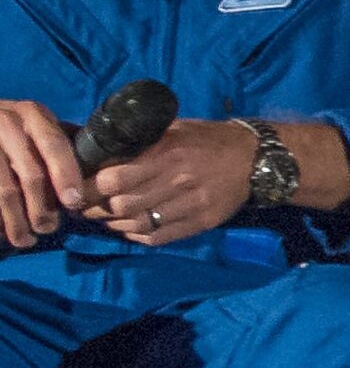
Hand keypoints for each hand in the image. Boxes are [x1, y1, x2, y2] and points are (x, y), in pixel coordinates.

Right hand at [0, 100, 86, 247]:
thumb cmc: (18, 129)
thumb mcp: (40, 125)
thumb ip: (66, 143)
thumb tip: (108, 168)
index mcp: (33, 115)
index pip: (55, 145)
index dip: (66, 176)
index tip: (74, 203)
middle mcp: (7, 123)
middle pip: (31, 174)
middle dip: (42, 208)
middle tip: (49, 228)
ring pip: (5, 191)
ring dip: (17, 220)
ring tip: (25, 239)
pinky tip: (3, 232)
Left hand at [82, 120, 257, 246]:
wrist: (254, 158)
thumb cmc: (208, 139)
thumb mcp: (174, 130)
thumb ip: (143, 144)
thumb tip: (103, 157)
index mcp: (169, 154)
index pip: (115, 178)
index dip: (90, 188)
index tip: (78, 189)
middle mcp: (179, 181)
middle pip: (122, 205)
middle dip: (96, 209)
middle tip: (85, 207)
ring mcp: (192, 205)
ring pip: (138, 224)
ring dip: (114, 224)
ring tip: (105, 218)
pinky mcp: (202, 222)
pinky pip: (160, 237)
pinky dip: (137, 235)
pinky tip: (130, 228)